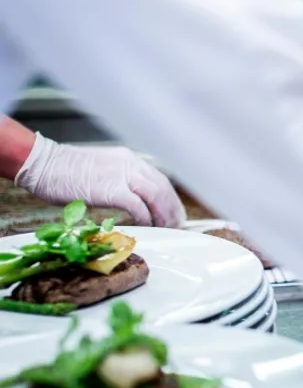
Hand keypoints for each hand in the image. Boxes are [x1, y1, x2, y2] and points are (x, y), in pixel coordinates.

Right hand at [14, 134, 184, 226]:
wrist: (43, 164)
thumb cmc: (65, 170)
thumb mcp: (103, 169)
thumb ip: (121, 180)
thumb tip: (135, 200)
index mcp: (129, 159)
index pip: (160, 179)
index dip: (170, 198)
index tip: (174, 212)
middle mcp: (130, 164)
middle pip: (163, 188)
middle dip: (172, 209)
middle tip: (175, 225)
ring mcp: (122, 175)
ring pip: (156, 196)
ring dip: (163, 215)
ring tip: (165, 228)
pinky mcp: (112, 189)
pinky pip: (138, 207)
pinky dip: (145, 218)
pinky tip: (145, 226)